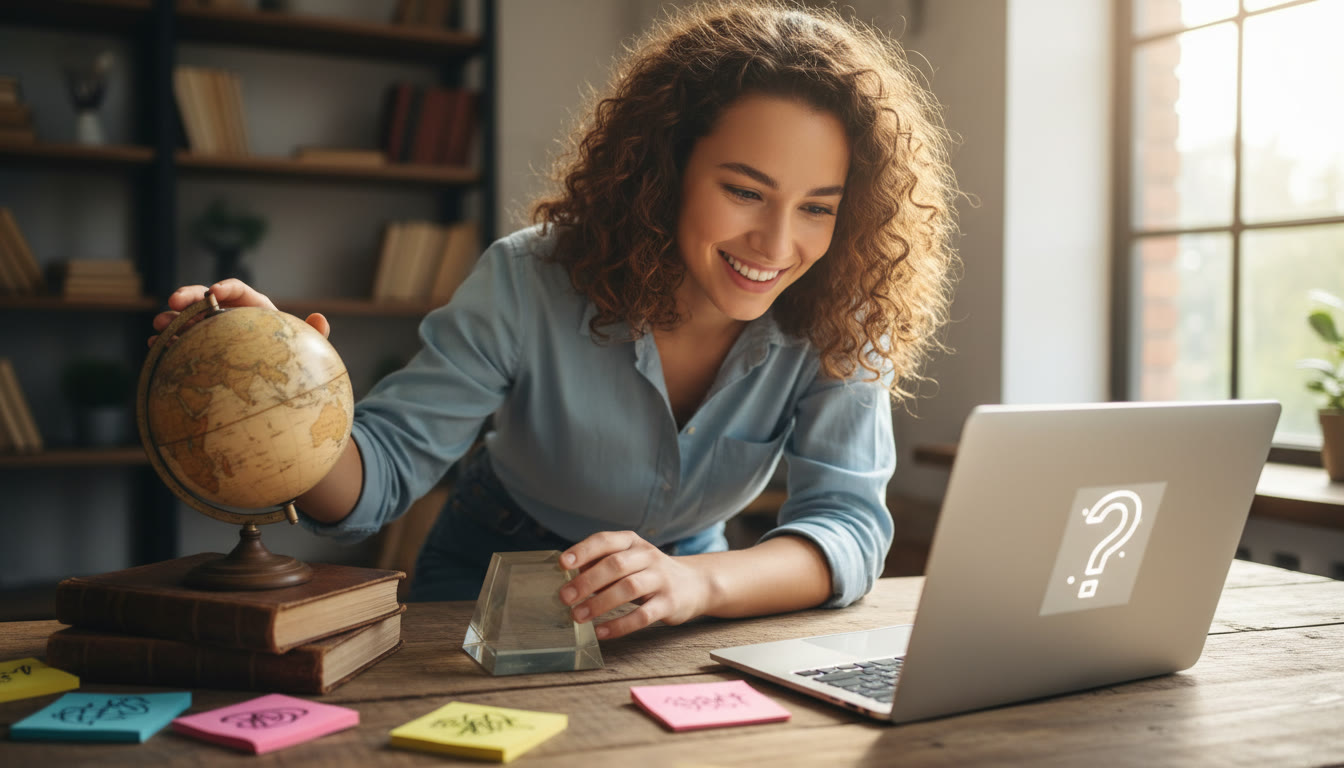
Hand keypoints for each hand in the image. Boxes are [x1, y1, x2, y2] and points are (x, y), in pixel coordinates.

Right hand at [148, 278, 329, 345]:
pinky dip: (167, 342)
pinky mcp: (200, 349)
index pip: (238, 290)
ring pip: (187, 319)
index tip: (214, 294)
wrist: (279, 386)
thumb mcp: (303, 347)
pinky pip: (180, 342)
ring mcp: (211, 331)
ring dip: (171, 319)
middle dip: (188, 297)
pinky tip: (155, 347)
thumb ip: (313, 333)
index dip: (225, 288)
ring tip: (158, 326)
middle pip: (205, 299)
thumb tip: (320, 318)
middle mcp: (229, 315)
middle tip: (173, 302)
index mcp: (255, 308)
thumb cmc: (293, 359)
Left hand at [559, 531, 712, 639]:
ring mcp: (661, 579)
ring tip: (578, 616)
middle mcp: (648, 556)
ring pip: (628, 589)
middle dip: (587, 581)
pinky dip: (619, 625)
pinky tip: (601, 631)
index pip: (605, 541)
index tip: (562, 564)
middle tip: (565, 597)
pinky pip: (642, 615)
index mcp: (633, 543)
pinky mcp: (669, 603)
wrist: (695, 584)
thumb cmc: (650, 572)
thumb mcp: (629, 560)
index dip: (583, 551)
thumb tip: (568, 575)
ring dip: (600, 603)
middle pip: (615, 565)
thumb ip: (601, 564)